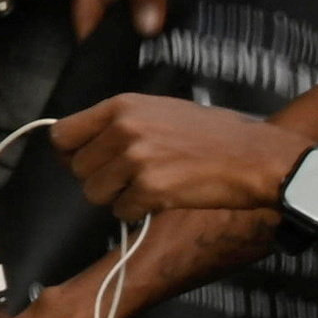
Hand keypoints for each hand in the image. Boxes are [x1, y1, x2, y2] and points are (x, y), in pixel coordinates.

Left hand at [56, 91, 298, 223]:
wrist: (255, 156)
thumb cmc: (213, 134)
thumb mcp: (160, 111)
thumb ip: (119, 123)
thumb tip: (81, 145)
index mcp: (122, 105)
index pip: (62, 133)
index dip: (70, 153)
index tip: (85, 162)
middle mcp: (123, 129)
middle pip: (77, 169)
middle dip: (100, 179)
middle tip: (130, 177)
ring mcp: (136, 159)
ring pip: (95, 194)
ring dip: (117, 197)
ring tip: (149, 185)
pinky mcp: (150, 188)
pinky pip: (121, 212)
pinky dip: (138, 211)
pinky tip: (163, 197)